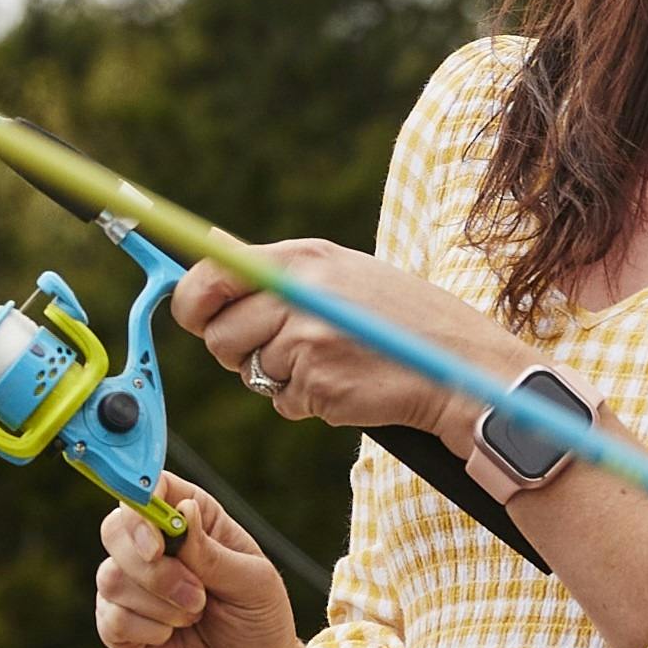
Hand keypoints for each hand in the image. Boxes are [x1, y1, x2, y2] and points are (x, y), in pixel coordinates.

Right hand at [85, 488, 295, 647]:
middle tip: (196, 595)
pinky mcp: (117, 626)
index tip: (160, 542)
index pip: (150, 489)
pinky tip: (171, 638)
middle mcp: (154, 546)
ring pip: (111, 577)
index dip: (141, 506)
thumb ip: (211, 550)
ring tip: (194, 618)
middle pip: (115, 529)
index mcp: (190, 519)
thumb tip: (181, 507)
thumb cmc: (259, 622)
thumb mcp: (253, 582)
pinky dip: (149, 631)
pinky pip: (112, 618)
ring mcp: (131, 586)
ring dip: (160, 604)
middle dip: (153, 568)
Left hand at [173, 243, 530, 444]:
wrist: (458, 366)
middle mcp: (298, 297)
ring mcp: (306, 343)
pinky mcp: (316, 386)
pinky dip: (304, 401)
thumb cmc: (399, 317)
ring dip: (277, 376)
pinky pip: (281, 402)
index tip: (191, 313)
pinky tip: (343, 382)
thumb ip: (278, 268)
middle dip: (237, 350)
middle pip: (219, 334)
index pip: (211, 274)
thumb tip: (212, 244)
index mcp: (302, 260)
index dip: (190, 300)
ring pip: (250, 371)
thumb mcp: (342, 271)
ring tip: (326, 360)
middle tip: (278, 346)